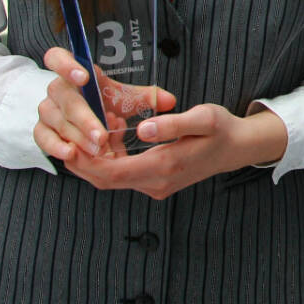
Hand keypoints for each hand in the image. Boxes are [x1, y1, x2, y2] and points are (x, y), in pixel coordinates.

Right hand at [34, 45, 177, 161]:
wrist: (87, 115)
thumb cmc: (106, 100)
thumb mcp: (124, 96)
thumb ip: (146, 97)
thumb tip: (169, 100)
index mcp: (73, 71)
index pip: (57, 58)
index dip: (66, 65)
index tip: (85, 77)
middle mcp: (56, 89)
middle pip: (65, 99)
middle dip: (85, 118)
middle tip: (101, 135)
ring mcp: (46, 110)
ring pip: (57, 121)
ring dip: (77, 136)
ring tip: (96, 148)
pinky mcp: (41, 130)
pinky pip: (43, 138)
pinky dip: (56, 146)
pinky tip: (71, 154)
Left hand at [57, 103, 287, 198]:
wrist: (238, 149)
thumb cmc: (221, 130)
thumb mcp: (204, 118)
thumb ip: (172, 123)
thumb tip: (143, 129)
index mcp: (166, 166)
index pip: (113, 172)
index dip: (87, 161)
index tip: (70, 143)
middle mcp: (157, 183)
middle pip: (106, 180)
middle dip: (83, 162)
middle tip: (66, 137)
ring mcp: (156, 186)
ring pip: (113, 180)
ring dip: (95, 160)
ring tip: (89, 130)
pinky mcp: (156, 183)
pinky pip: (124, 176)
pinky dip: (109, 161)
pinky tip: (110, 138)